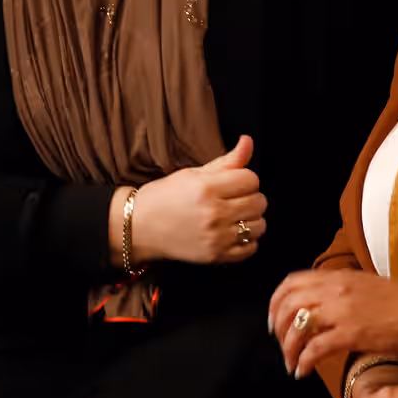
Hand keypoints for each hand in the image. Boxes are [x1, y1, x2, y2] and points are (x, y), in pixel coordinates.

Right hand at [129, 136, 267, 265]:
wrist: (139, 227)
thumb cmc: (164, 197)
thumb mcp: (193, 173)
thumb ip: (226, 161)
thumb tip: (248, 141)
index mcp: (207, 188)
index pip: (251, 179)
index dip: (245, 179)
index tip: (234, 183)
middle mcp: (213, 213)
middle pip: (259, 202)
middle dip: (250, 197)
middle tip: (234, 199)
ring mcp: (215, 237)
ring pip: (259, 226)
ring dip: (251, 219)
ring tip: (235, 216)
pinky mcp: (215, 255)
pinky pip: (250, 248)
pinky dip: (247, 241)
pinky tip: (233, 233)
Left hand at [269, 268, 397, 377]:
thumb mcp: (366, 287)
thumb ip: (341, 293)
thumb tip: (321, 309)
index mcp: (339, 276)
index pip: (292, 281)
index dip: (277, 302)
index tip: (276, 320)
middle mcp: (336, 289)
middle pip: (289, 304)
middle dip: (278, 328)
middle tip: (281, 344)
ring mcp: (342, 310)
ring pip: (297, 327)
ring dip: (289, 348)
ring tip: (292, 363)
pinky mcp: (351, 333)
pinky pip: (314, 348)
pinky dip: (304, 361)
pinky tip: (304, 371)